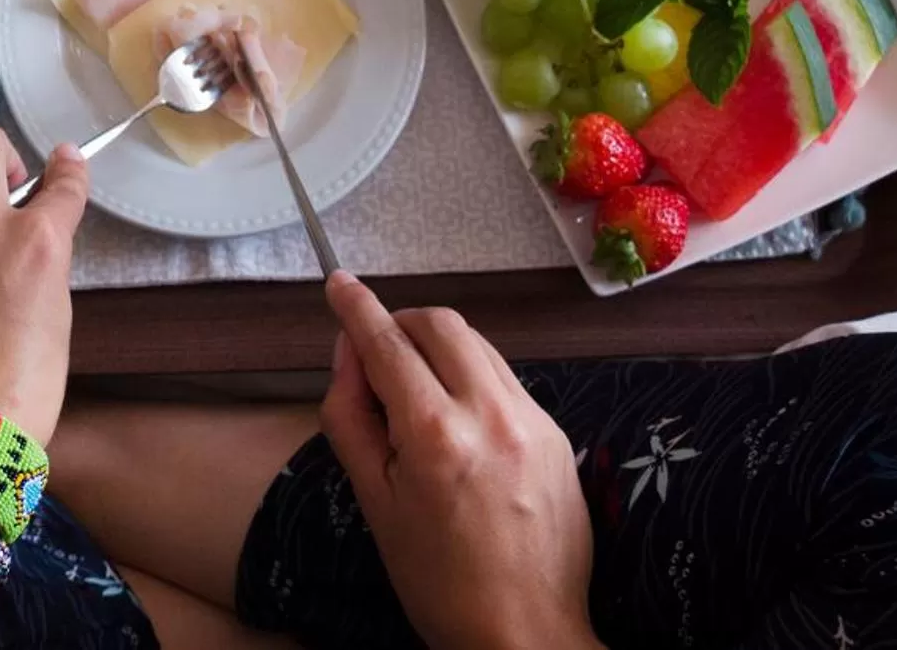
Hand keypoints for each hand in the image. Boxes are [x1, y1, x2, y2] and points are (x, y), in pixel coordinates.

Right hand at [318, 272, 600, 649]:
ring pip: (478, 345)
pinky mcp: (558, 435)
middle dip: (401, 321)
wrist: (526, 634)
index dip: (357, 307)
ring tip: (417, 392)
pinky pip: (506, 380)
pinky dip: (473, 379)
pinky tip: (461, 425)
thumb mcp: (373, 502)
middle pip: (440, 324)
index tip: (339, 282)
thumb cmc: (438, 581)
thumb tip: (348, 356)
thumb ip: (351, 418)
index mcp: (435, 434)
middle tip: (377, 352)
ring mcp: (533, 421)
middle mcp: (490, 413)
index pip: (387, 342)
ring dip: (439, 347)